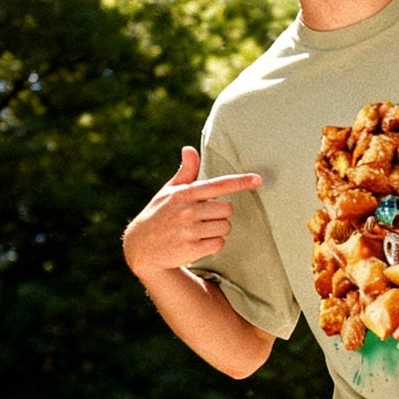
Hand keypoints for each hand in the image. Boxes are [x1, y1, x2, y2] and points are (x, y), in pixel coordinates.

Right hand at [123, 145, 262, 276]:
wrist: (141, 246)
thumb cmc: (159, 214)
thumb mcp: (169, 192)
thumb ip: (185, 172)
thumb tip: (189, 148)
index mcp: (185, 193)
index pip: (218, 184)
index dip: (240, 182)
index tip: (258, 179)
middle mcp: (188, 210)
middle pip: (227, 209)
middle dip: (221, 214)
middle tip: (204, 218)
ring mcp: (189, 230)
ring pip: (225, 227)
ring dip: (218, 230)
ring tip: (199, 231)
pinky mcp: (191, 249)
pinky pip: (219, 244)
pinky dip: (213, 244)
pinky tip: (198, 243)